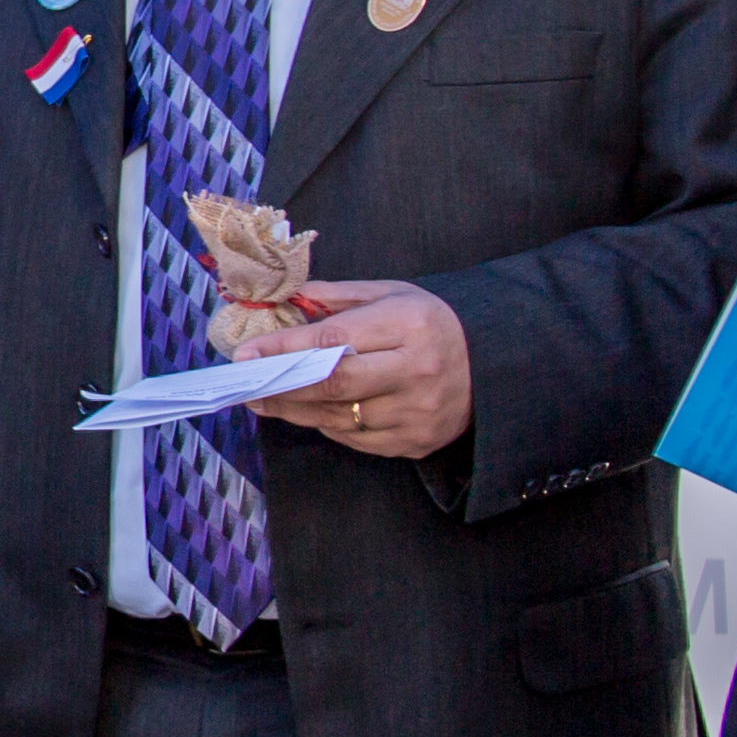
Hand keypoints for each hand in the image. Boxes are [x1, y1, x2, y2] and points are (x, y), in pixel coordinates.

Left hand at [244, 276, 471, 458]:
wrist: (490, 365)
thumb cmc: (429, 324)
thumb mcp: (391, 294)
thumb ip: (336, 297)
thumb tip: (284, 302)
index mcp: (408, 325)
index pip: (333, 340)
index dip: (285, 348)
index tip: (247, 353)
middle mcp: (416, 371)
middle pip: (332, 385)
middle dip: (281, 385)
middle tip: (247, 384)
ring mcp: (417, 412)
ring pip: (338, 417)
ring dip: (295, 409)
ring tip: (265, 398)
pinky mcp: (416, 442)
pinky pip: (355, 438)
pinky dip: (327, 424)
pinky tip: (311, 411)